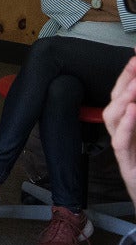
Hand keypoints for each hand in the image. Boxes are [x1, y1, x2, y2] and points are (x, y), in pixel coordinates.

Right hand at [103, 53, 135, 198]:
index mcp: (134, 130)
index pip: (125, 98)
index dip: (128, 76)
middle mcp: (126, 138)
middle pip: (115, 104)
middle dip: (125, 81)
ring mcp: (126, 153)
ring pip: (112, 120)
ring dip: (124, 99)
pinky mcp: (128, 168)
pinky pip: (122, 143)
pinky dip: (127, 126)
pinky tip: (134, 109)